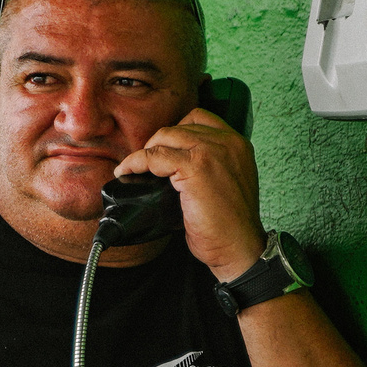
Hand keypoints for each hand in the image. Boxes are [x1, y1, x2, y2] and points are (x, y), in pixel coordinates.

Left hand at [113, 106, 264, 280]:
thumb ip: (210, 164)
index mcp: (237, 144)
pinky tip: (127, 171)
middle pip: (179, 127)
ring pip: (165, 137)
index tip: (162, 149)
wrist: (239, 248)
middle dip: (157, 143)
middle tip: (145, 164)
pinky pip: (154, 156)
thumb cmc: (231, 224)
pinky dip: (136, 162)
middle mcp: (227, 142)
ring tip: (135, 168)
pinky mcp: (195, 167)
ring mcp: (211, 153)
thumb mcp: (227, 182)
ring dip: (145, 151)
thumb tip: (172, 162)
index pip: (199, 118)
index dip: (175, 131)